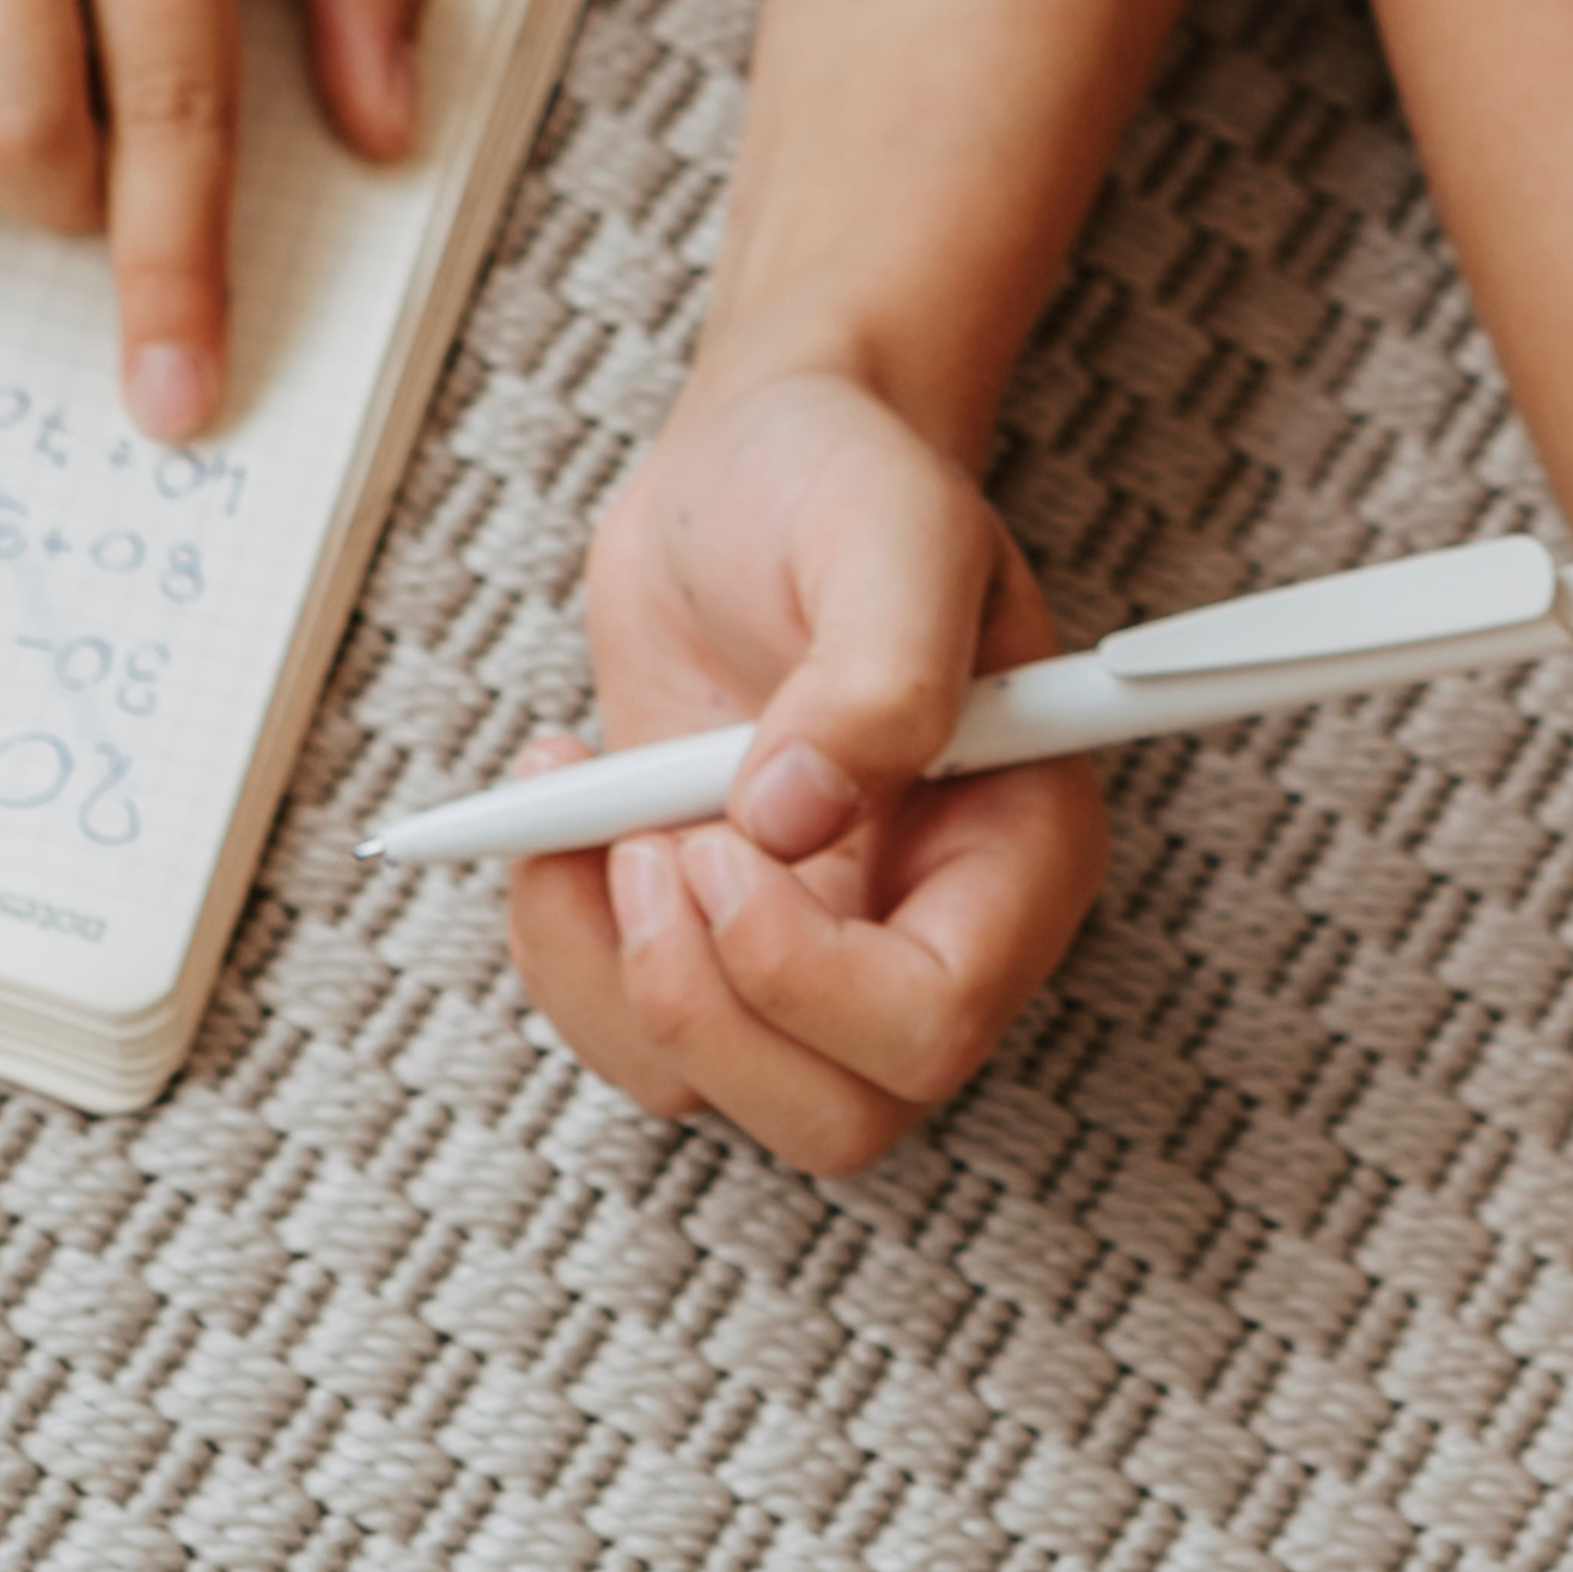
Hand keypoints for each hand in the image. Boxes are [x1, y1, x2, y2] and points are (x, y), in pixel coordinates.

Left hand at [508, 366, 1107, 1170]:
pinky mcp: (706, 934)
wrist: (758, 459)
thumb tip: (792, 816)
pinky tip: (555, 809)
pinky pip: (626, 1032)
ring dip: (611, 971)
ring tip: (583, 800)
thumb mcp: (891, 531)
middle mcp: (927, 928)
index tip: (720, 845)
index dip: (809, 977)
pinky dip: (560, 944)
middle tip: (648, 850)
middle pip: (837, 1113)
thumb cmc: (846, 482)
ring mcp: (811, 946)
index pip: (936, 1017)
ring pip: (711, 1091)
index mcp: (1017, 851)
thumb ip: (880, 670)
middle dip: (706, 1010)